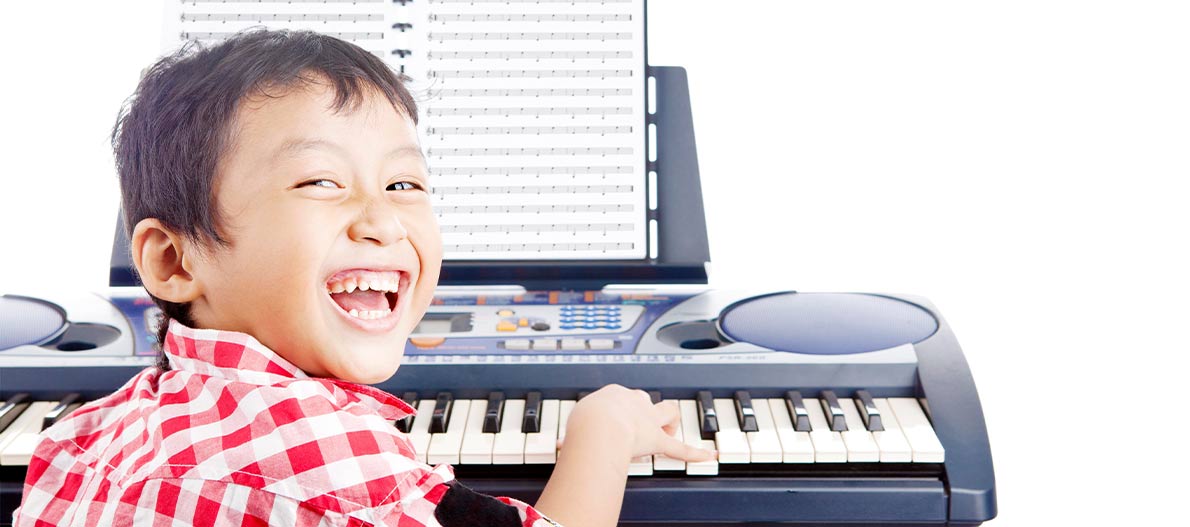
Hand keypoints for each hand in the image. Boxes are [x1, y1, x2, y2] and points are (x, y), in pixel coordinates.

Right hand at [561, 384, 715, 461]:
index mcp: (613, 394)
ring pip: (667, 413)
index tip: (611, 419)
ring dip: (669, 423)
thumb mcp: (575, 419)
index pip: (620, 399)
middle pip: (645, 401)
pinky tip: (708, 455)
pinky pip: (680, 448)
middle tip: (637, 425)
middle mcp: (634, 402)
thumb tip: (564, 446)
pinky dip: (695, 453)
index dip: (618, 411)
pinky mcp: (658, 441)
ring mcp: (649, 420)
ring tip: (668, 432)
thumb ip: (575, 431)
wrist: (598, 427)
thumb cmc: (585, 423)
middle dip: (645, 411)